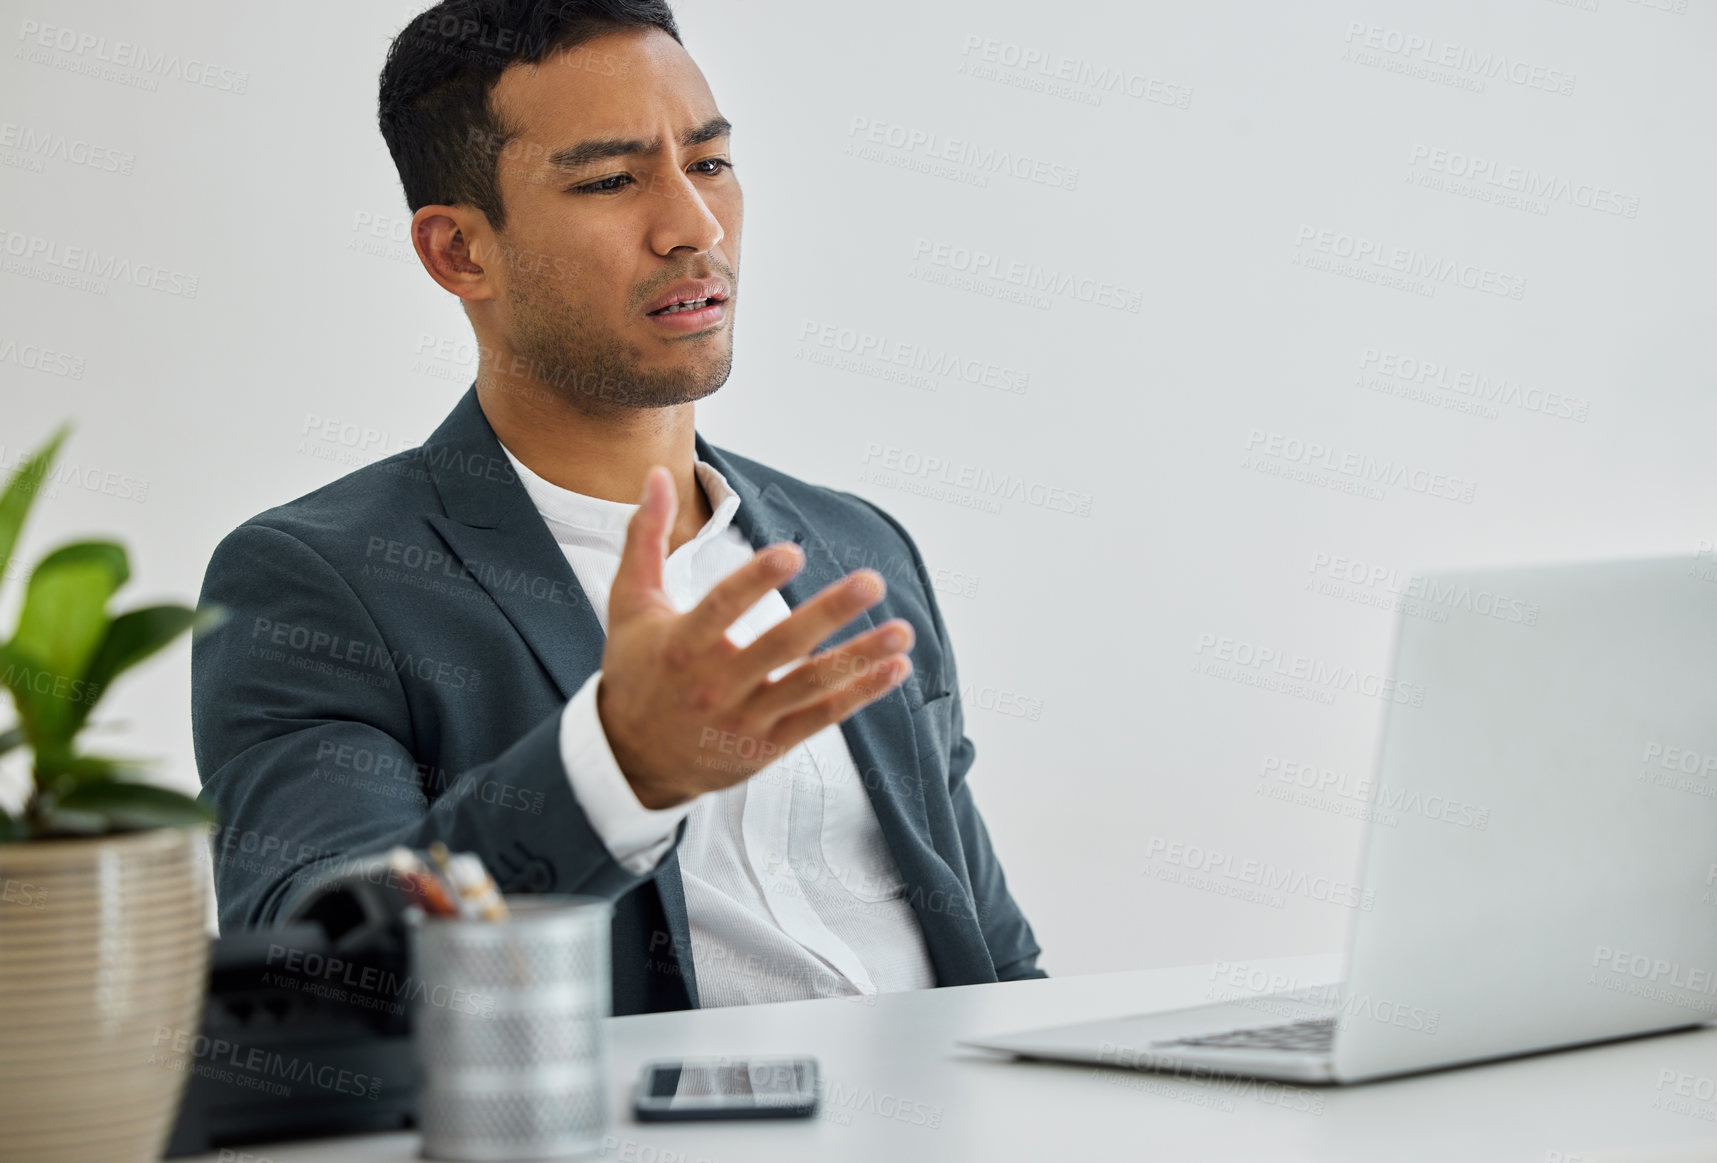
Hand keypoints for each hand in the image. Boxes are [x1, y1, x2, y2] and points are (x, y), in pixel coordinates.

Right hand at [595, 465, 914, 808]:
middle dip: (829, 613)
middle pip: (779, 646)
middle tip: (872, 582)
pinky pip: (820, 717)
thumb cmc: (635, 670)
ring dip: (860, 657)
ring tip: (902, 630)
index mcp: (681, 644)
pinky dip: (860, 694)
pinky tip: (894, 668)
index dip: (756, 581)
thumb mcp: (630, 604)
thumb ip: (645, 537)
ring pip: (810, 684)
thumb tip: (656, 474)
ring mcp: (745, 718)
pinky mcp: (767, 746)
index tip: (793, 552)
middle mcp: (715, 684)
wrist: (631, 759)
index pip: (721, 608)